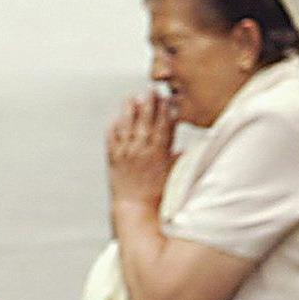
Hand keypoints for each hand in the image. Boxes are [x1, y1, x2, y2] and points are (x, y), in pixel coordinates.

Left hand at [107, 90, 177, 216]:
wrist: (136, 208)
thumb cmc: (157, 195)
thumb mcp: (174, 175)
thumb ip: (178, 159)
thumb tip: (186, 149)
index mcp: (159, 154)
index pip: (164, 127)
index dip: (166, 111)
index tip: (168, 99)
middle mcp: (141, 151)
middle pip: (146, 122)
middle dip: (149, 105)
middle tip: (151, 91)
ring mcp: (125, 153)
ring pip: (127, 127)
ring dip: (130, 111)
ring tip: (132, 98)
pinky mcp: (113, 158)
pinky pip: (112, 139)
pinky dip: (113, 127)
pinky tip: (115, 118)